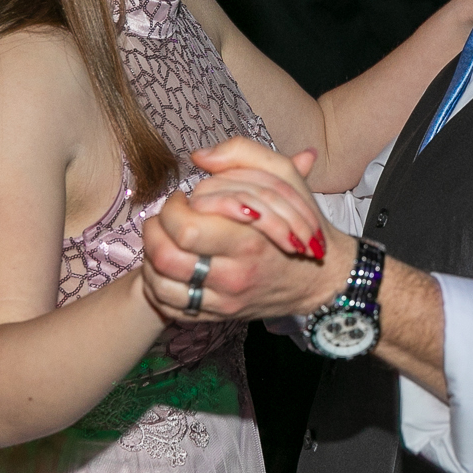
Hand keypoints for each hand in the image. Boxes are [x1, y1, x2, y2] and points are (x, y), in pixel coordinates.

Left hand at [141, 140, 350, 322]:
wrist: (321, 278)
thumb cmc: (300, 226)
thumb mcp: (284, 179)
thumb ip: (243, 155)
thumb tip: (199, 157)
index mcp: (248, 242)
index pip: (186, 228)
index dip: (172, 208)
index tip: (182, 198)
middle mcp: (233, 277)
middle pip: (166, 257)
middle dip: (154, 230)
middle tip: (165, 217)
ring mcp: (223, 302)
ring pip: (160, 285)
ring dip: (150, 257)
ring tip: (163, 240)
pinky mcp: (218, 317)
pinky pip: (169, 308)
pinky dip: (157, 286)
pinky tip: (167, 267)